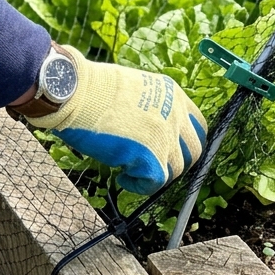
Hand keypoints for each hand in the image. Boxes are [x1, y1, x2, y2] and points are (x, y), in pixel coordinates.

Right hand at [26, 47, 205, 195]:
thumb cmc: (93, 89)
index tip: (169, 149)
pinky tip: (122, 177)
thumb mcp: (136, 89)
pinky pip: (154, 183)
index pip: (197, 126)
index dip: (184, 143)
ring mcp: (166, 137)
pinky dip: (139, 186)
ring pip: (176, 169)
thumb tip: (146, 128)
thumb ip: (151, 108)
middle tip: (152, 167)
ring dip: (154, 174)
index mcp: (174, 95)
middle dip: (176, 162)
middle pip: (194, 151)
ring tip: (129, 170)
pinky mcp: (151, 157)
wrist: (77, 92)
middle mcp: (176, 116)